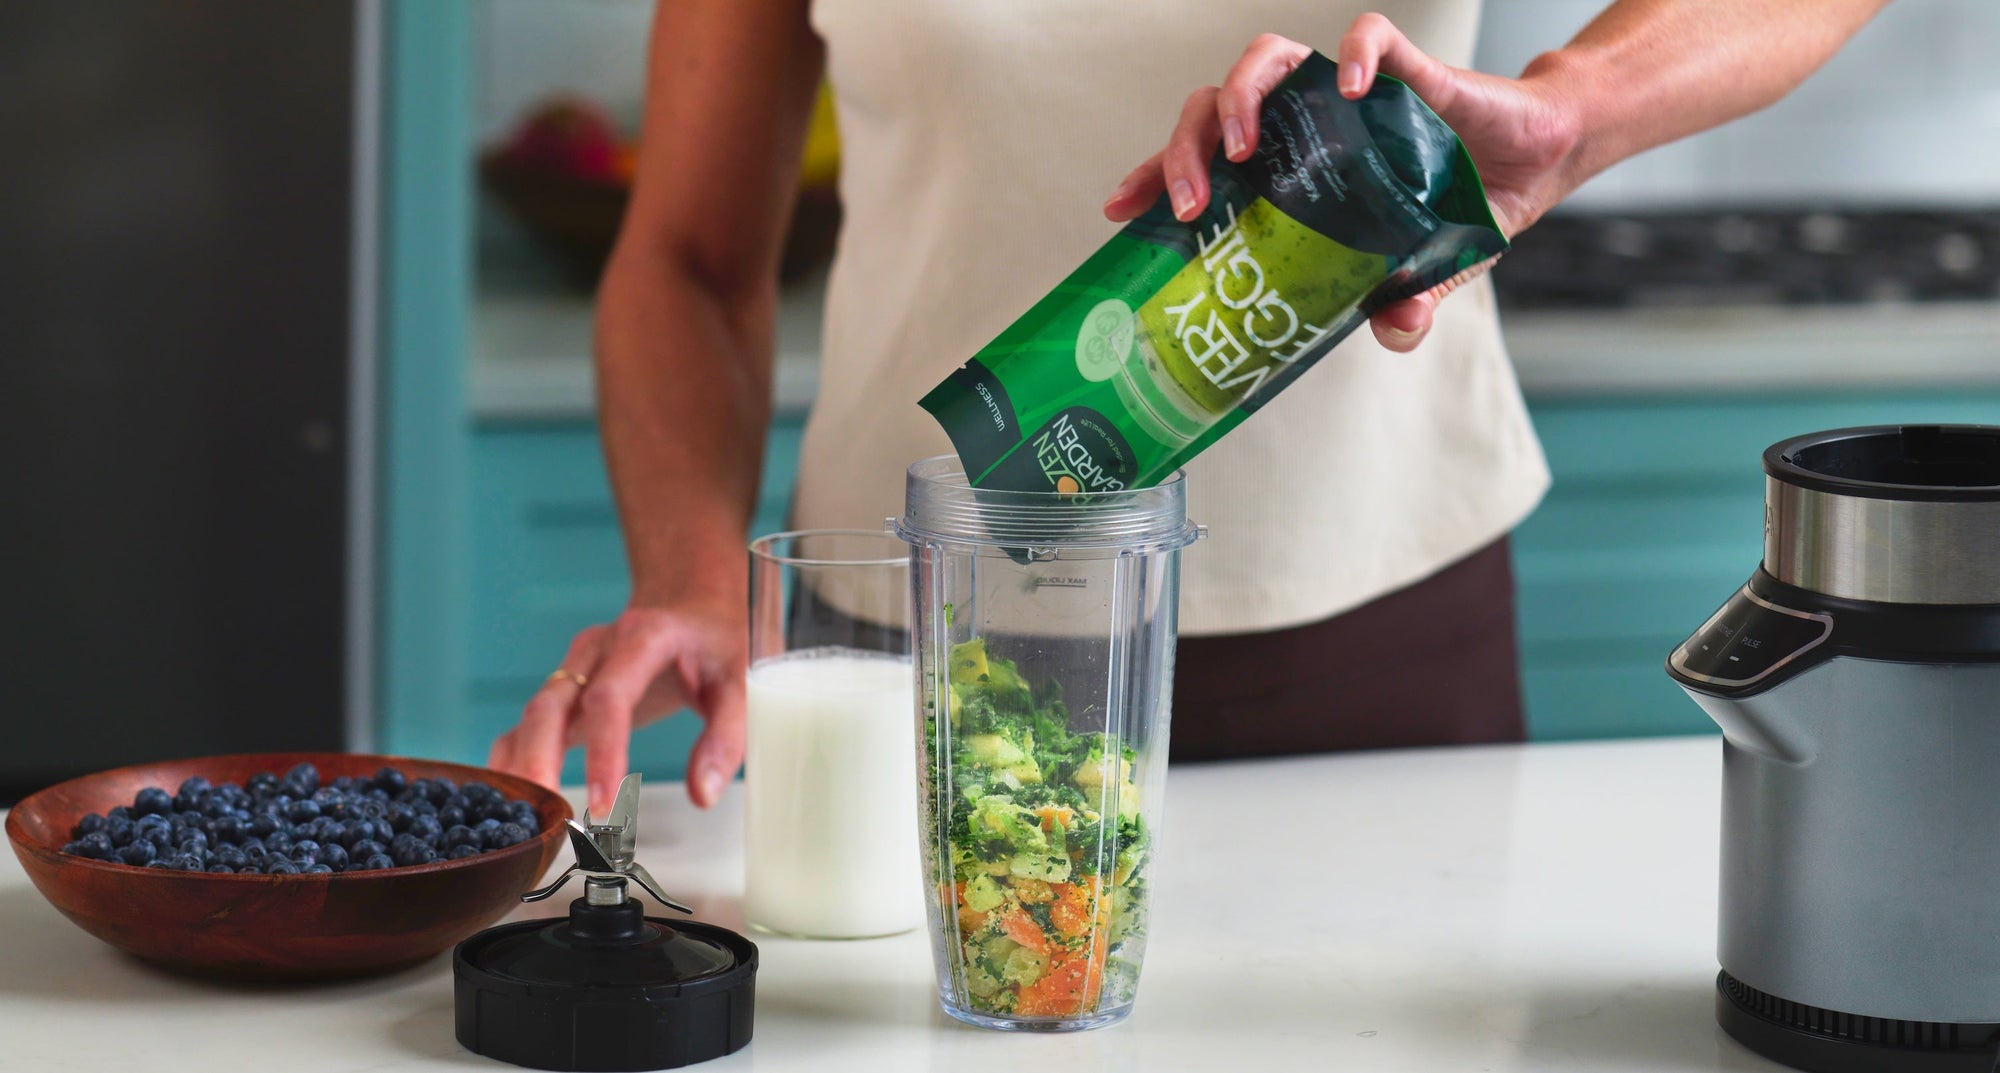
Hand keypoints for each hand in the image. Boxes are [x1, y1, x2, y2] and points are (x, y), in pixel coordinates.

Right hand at [488, 585, 747, 815]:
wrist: (693, 602)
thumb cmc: (717, 639)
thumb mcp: (741, 679)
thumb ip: (726, 736)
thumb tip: (702, 794)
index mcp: (644, 637)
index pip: (611, 696)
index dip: (602, 750)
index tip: (604, 801)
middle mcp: (598, 648)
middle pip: (552, 703)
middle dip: (540, 760)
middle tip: (547, 815)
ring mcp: (576, 667)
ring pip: (535, 714)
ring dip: (524, 764)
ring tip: (526, 817)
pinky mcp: (568, 689)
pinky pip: (530, 722)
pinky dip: (515, 757)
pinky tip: (514, 796)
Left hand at [1103, 17, 1580, 352]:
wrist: (1529, 165)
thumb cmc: (1455, 210)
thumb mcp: (1424, 273)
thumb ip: (1404, 302)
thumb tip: (1396, 332)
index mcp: (1288, 170)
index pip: (1201, 159)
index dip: (1153, 177)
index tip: (1118, 210)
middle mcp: (1304, 124)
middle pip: (1212, 107)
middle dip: (1184, 151)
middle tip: (1188, 206)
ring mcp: (1346, 93)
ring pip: (1267, 60)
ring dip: (1241, 97)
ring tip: (1244, 149)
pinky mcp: (1405, 68)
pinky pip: (1369, 38)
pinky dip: (1353, 54)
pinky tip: (1350, 87)